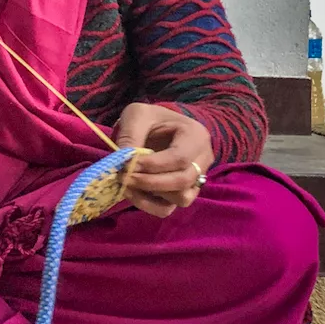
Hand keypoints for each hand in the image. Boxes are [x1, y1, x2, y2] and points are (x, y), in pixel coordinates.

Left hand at [113, 103, 213, 217]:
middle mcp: (202, 161)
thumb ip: (131, 134)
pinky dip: (147, 204)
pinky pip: (168, 208)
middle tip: (122, 175)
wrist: (157, 127)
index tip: (125, 163)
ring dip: (150, 194)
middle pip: (183, 181)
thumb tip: (123, 160)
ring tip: (126, 182)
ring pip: (180, 199)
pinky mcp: (181, 195)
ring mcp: (195, 180)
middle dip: (149, 182)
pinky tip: (131, 192)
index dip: (152, 165)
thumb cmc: (150, 119)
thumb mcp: (138, 115)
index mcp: (196, 136)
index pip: (180, 158)